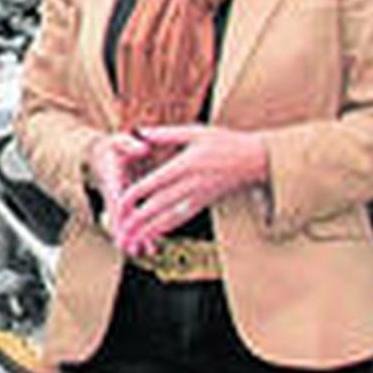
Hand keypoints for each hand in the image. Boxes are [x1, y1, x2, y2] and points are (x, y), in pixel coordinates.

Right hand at [86, 130, 154, 245]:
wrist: (100, 156)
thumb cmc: (113, 148)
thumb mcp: (119, 140)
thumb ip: (129, 144)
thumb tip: (142, 149)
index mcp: (112, 177)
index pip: (116, 194)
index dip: (120, 207)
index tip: (123, 219)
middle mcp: (114, 194)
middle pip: (118, 216)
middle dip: (125, 232)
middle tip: (131, 247)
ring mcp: (119, 202)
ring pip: (125, 224)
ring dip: (133, 238)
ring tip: (144, 251)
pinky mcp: (126, 207)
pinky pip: (132, 223)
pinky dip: (140, 236)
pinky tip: (150, 248)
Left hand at [112, 124, 267, 257]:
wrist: (255, 160)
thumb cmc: (226, 143)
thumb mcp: (196, 131)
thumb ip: (166, 134)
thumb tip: (140, 131)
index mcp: (184, 166)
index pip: (153, 184)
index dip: (134, 195)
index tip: (118, 202)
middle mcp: (190, 186)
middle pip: (157, 207)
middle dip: (136, 221)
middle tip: (119, 232)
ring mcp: (197, 198)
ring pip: (168, 219)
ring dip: (147, 232)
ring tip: (131, 242)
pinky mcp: (203, 204)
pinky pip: (181, 220)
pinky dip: (165, 229)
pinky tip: (152, 236)